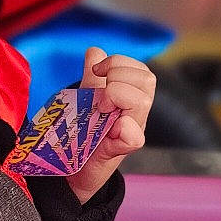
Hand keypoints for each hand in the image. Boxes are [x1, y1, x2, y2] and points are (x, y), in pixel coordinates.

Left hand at [68, 46, 155, 200]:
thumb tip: (96, 51)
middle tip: (98, 92)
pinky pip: (134, 136)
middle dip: (118, 75)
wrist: (73, 170)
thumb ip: (93, 76)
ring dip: (116, 96)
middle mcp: (136, 113)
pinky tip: (106, 128)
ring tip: (100, 108)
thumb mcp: (87, 100)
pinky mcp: (122, 151)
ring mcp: (132, 131)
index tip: (96, 71)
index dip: (118, 63)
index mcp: (131, 98)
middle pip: (148, 80)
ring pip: (142, 102)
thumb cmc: (84, 134)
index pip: (140, 70)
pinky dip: (120, 127)